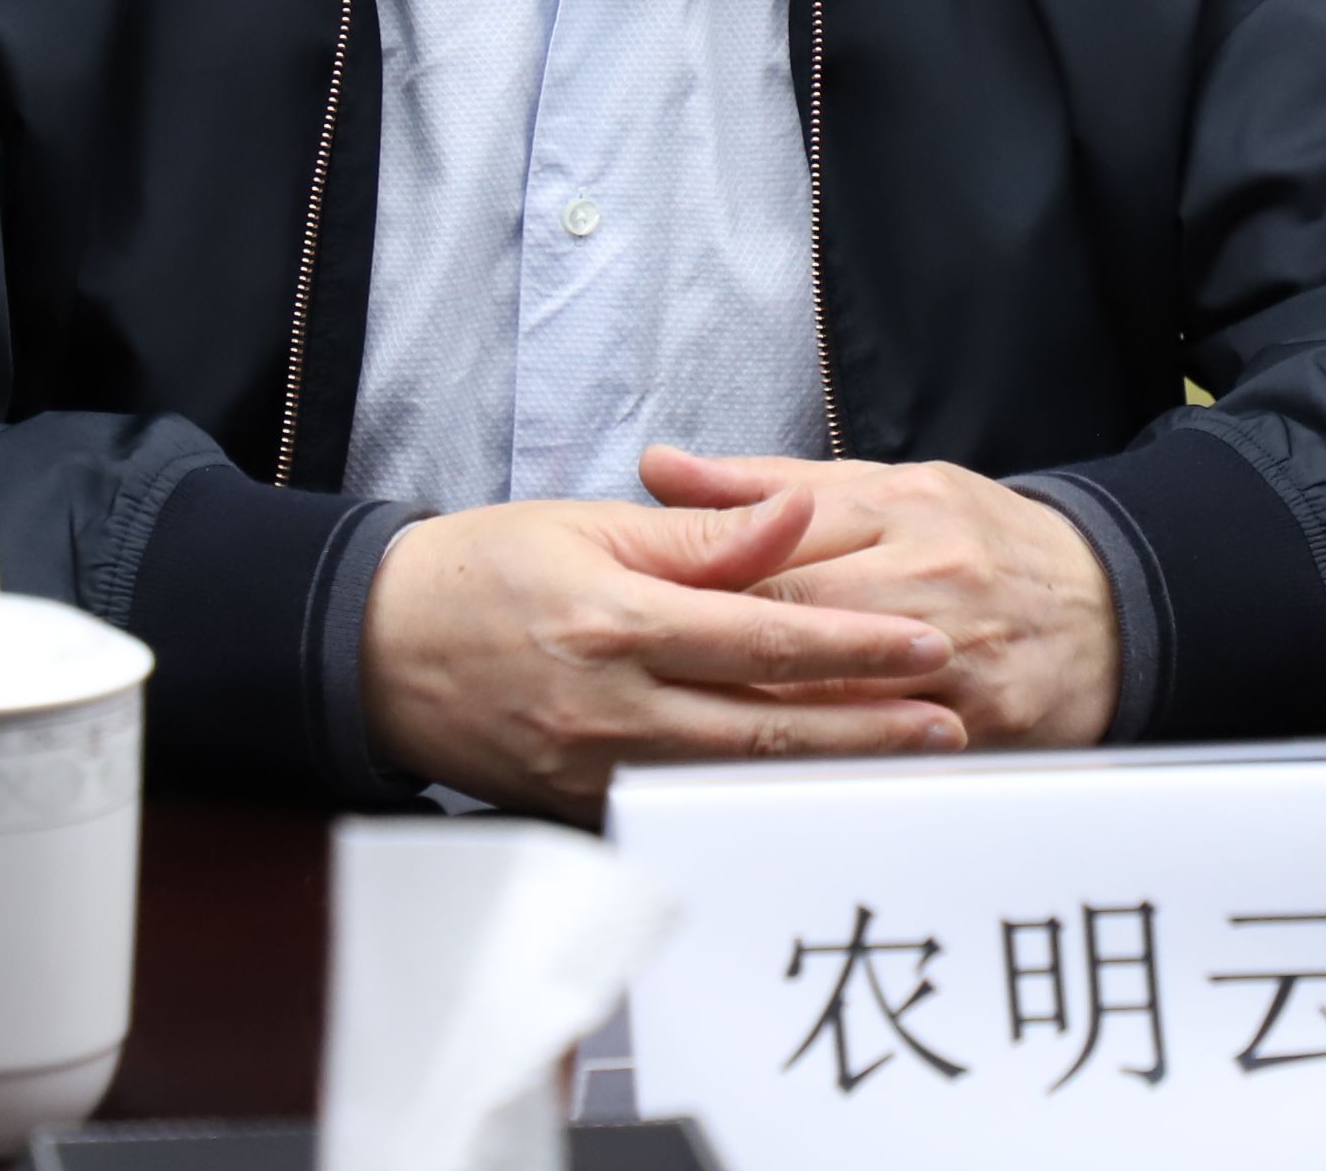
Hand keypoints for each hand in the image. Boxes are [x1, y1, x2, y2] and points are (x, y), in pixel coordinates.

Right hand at [360, 490, 965, 820]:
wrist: (376, 646)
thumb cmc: (485, 569)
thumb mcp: (589, 526)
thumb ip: (703, 534)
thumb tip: (798, 515)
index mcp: (621, 619)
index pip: (766, 638)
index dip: (855, 646)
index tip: (927, 647)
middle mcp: (614, 704)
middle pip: (768, 726)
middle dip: (868, 727)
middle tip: (949, 725)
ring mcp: (596, 767)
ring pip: (737, 780)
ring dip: (827, 773)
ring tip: (903, 762)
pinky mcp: (580, 805)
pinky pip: (685, 809)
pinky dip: (754, 803)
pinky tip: (808, 793)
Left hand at [641, 446, 1117, 750]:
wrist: (1111, 606)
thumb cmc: (979, 541)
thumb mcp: (885, 487)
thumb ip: (764, 485)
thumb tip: (657, 467)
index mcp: (900, 510)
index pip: (777, 546)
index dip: (698, 585)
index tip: (626, 611)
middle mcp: (931, 580)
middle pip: (801, 628)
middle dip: (717, 660)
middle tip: (635, 689)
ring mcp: (962, 660)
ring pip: (840, 703)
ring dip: (760, 726)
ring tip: (679, 744)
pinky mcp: (986, 730)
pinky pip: (891, 760)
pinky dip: (829, 773)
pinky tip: (766, 789)